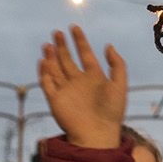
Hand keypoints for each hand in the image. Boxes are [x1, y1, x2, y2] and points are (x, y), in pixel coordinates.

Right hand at [37, 26, 126, 148]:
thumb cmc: (112, 112)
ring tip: (48, 44)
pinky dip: (44, 72)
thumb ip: (117, 64)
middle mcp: (79, 82)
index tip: (74, 27)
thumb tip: (109, 46)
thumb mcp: (120, 84)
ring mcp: (66, 91)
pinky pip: (47, 84)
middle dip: (62, 46)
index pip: (85, 54)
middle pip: (67, 60)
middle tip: (57, 32)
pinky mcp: (55, 100)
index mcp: (94, 77)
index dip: (79, 40)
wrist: (98, 134)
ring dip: (51, 57)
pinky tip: (43, 61)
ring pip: (55, 69)